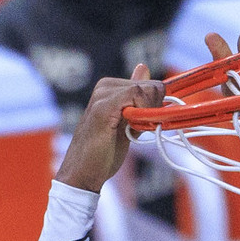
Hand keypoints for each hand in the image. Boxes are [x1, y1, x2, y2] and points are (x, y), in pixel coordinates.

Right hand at [55, 64, 164, 191]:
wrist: (83, 173)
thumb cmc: (103, 152)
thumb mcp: (126, 124)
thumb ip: (137, 101)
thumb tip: (144, 68)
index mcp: (111, 87)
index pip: (151, 85)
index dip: (156, 106)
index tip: (146, 124)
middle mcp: (106, 86)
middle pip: (152, 86)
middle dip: (154, 110)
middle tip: (137, 130)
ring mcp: (103, 94)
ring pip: (147, 89)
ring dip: (149, 113)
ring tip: (131, 131)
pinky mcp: (103, 106)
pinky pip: (137, 94)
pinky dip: (142, 113)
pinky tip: (131, 129)